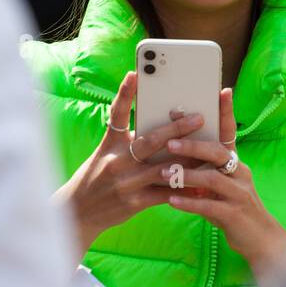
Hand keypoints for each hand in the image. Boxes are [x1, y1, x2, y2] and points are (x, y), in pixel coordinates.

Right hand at [52, 71, 207, 262]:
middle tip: (197, 118)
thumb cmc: (96, 177)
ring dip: (186, 160)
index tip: (135, 73)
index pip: (117, 114)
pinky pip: (164, 194)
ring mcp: (126, 183)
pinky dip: (183, 188)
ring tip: (207, 150)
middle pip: (150, 141)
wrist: (79, 213)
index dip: (125, 93)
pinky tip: (199, 184)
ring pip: (162, 168)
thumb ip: (129, 141)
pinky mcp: (134, 203)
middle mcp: (117, 161)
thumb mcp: (106, 154)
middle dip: (176, 129)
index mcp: (110, 144)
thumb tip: (162, 129)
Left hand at [164, 87, 285, 281]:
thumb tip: (177, 149)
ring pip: (212, 178)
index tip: (221, 90)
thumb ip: (204, 167)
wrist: (259, 239)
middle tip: (169, 140)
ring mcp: (239, 194)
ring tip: (164, 173)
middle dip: (193, 144)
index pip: (230, 132)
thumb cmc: (233, 206)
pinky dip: (189, 203)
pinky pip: (209, 206)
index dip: (226, 111)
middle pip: (217, 152)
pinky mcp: (234, 215)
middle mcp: (240, 173)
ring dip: (186, 174)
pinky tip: (171, 201)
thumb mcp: (222, 183)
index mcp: (235, 162)